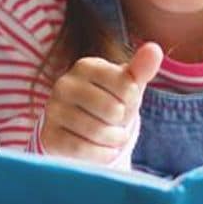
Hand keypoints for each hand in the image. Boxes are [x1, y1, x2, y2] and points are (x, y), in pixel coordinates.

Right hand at [40, 42, 163, 162]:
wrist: (80, 132)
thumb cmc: (110, 103)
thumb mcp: (127, 85)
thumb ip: (141, 68)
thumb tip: (154, 49)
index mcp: (86, 66)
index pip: (126, 86)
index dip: (132, 101)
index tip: (125, 101)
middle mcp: (64, 84)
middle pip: (113, 110)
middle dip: (122, 122)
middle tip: (116, 122)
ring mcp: (53, 110)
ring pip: (97, 131)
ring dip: (113, 140)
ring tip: (111, 136)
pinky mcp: (49, 136)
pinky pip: (82, 149)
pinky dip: (100, 154)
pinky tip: (103, 150)